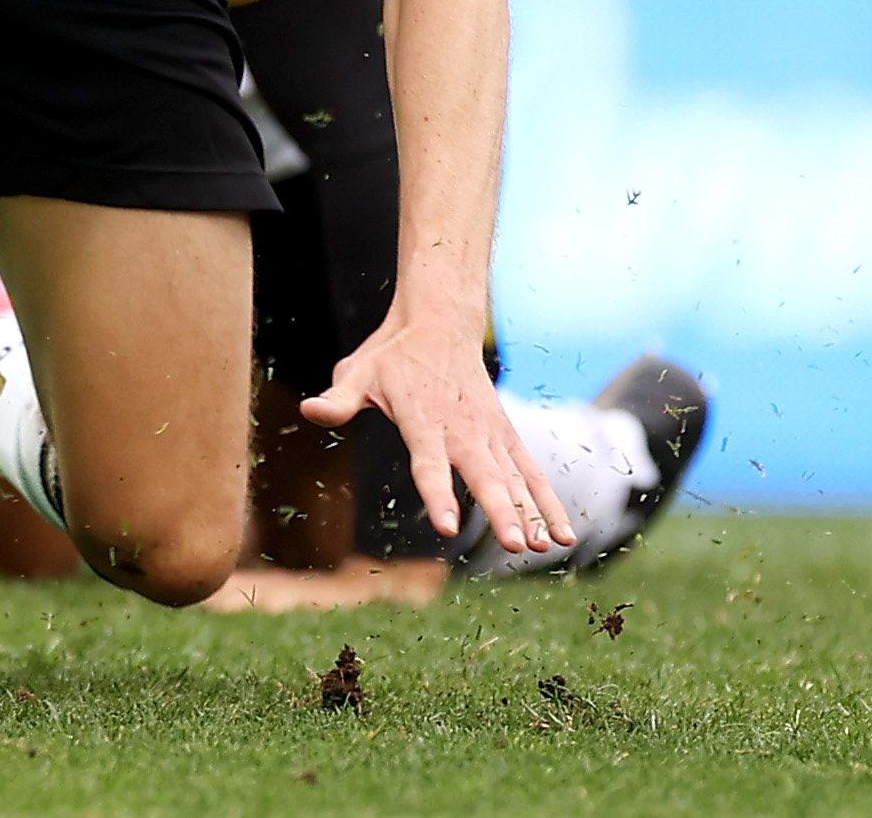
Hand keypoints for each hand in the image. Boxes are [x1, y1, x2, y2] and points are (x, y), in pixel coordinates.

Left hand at [304, 308, 573, 558]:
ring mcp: (489, 433)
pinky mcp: (506, 435)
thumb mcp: (358, 372)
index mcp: (422, 419)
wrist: (440, 323)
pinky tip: (561, 533)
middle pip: (483, 476)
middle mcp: (462, 429)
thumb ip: (339, 398)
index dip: (439, 495)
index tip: (449, 527)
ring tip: (545, 547)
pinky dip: (548, 501)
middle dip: (500, 511)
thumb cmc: (392, 356)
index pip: (429, 463)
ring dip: (531, 512)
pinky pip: (531, 472)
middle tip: (515, 545)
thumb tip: (309, 411)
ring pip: (514, 478)